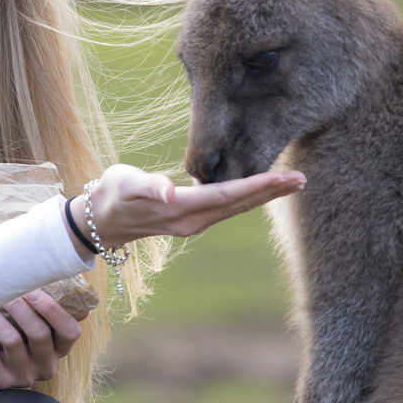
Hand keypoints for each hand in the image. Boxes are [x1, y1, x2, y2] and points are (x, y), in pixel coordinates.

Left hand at [0, 288, 87, 389]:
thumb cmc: (16, 337)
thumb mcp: (35, 329)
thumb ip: (46, 310)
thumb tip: (50, 278)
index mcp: (59, 350)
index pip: (70, 332)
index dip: (53, 310)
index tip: (32, 291)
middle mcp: (45, 366)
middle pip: (39, 333)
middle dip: (20, 308)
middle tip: (4, 291)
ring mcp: (23, 376)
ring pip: (11, 340)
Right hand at [71, 163, 305, 250]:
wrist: (100, 220)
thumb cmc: (112, 194)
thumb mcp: (124, 185)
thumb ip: (148, 185)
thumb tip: (169, 190)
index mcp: (181, 209)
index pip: (227, 195)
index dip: (256, 186)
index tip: (283, 178)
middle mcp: (193, 221)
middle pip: (239, 204)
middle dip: (271, 192)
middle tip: (302, 179)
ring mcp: (194, 223)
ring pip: (237, 208)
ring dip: (265, 196)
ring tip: (291, 183)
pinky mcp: (192, 220)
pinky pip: (227, 208)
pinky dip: (248, 198)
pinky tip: (262, 190)